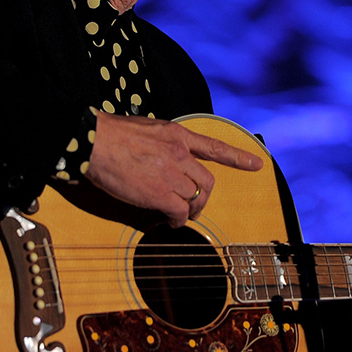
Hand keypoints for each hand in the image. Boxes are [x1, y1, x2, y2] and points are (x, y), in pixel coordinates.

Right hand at [84, 114, 262, 226]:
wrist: (93, 142)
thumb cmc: (111, 136)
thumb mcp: (147, 129)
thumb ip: (162, 143)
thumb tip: (163, 159)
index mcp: (177, 135)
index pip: (214, 147)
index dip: (238, 157)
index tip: (258, 163)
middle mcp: (180, 154)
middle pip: (207, 182)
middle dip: (203, 199)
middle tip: (195, 209)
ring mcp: (172, 174)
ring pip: (193, 199)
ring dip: (187, 211)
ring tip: (176, 216)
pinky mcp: (160, 193)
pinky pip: (179, 213)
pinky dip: (177, 221)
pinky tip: (168, 221)